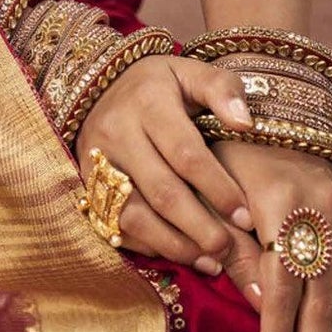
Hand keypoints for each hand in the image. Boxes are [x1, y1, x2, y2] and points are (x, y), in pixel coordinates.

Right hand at [71, 54, 260, 271]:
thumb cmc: (160, 84)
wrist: (102, 85)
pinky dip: (148, 246)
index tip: (244, 213)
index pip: (186, 153)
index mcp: (148, 101)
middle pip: (161, 191)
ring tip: (209, 260)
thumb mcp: (191, 72)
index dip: (217, 187)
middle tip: (229, 248)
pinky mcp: (86, 183)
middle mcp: (117, 131)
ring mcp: (97, 160)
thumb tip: (245, 123)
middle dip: (199, 226)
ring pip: (134, 215)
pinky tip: (180, 254)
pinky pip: (115, 225)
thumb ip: (222, 89)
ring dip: (174, 244)